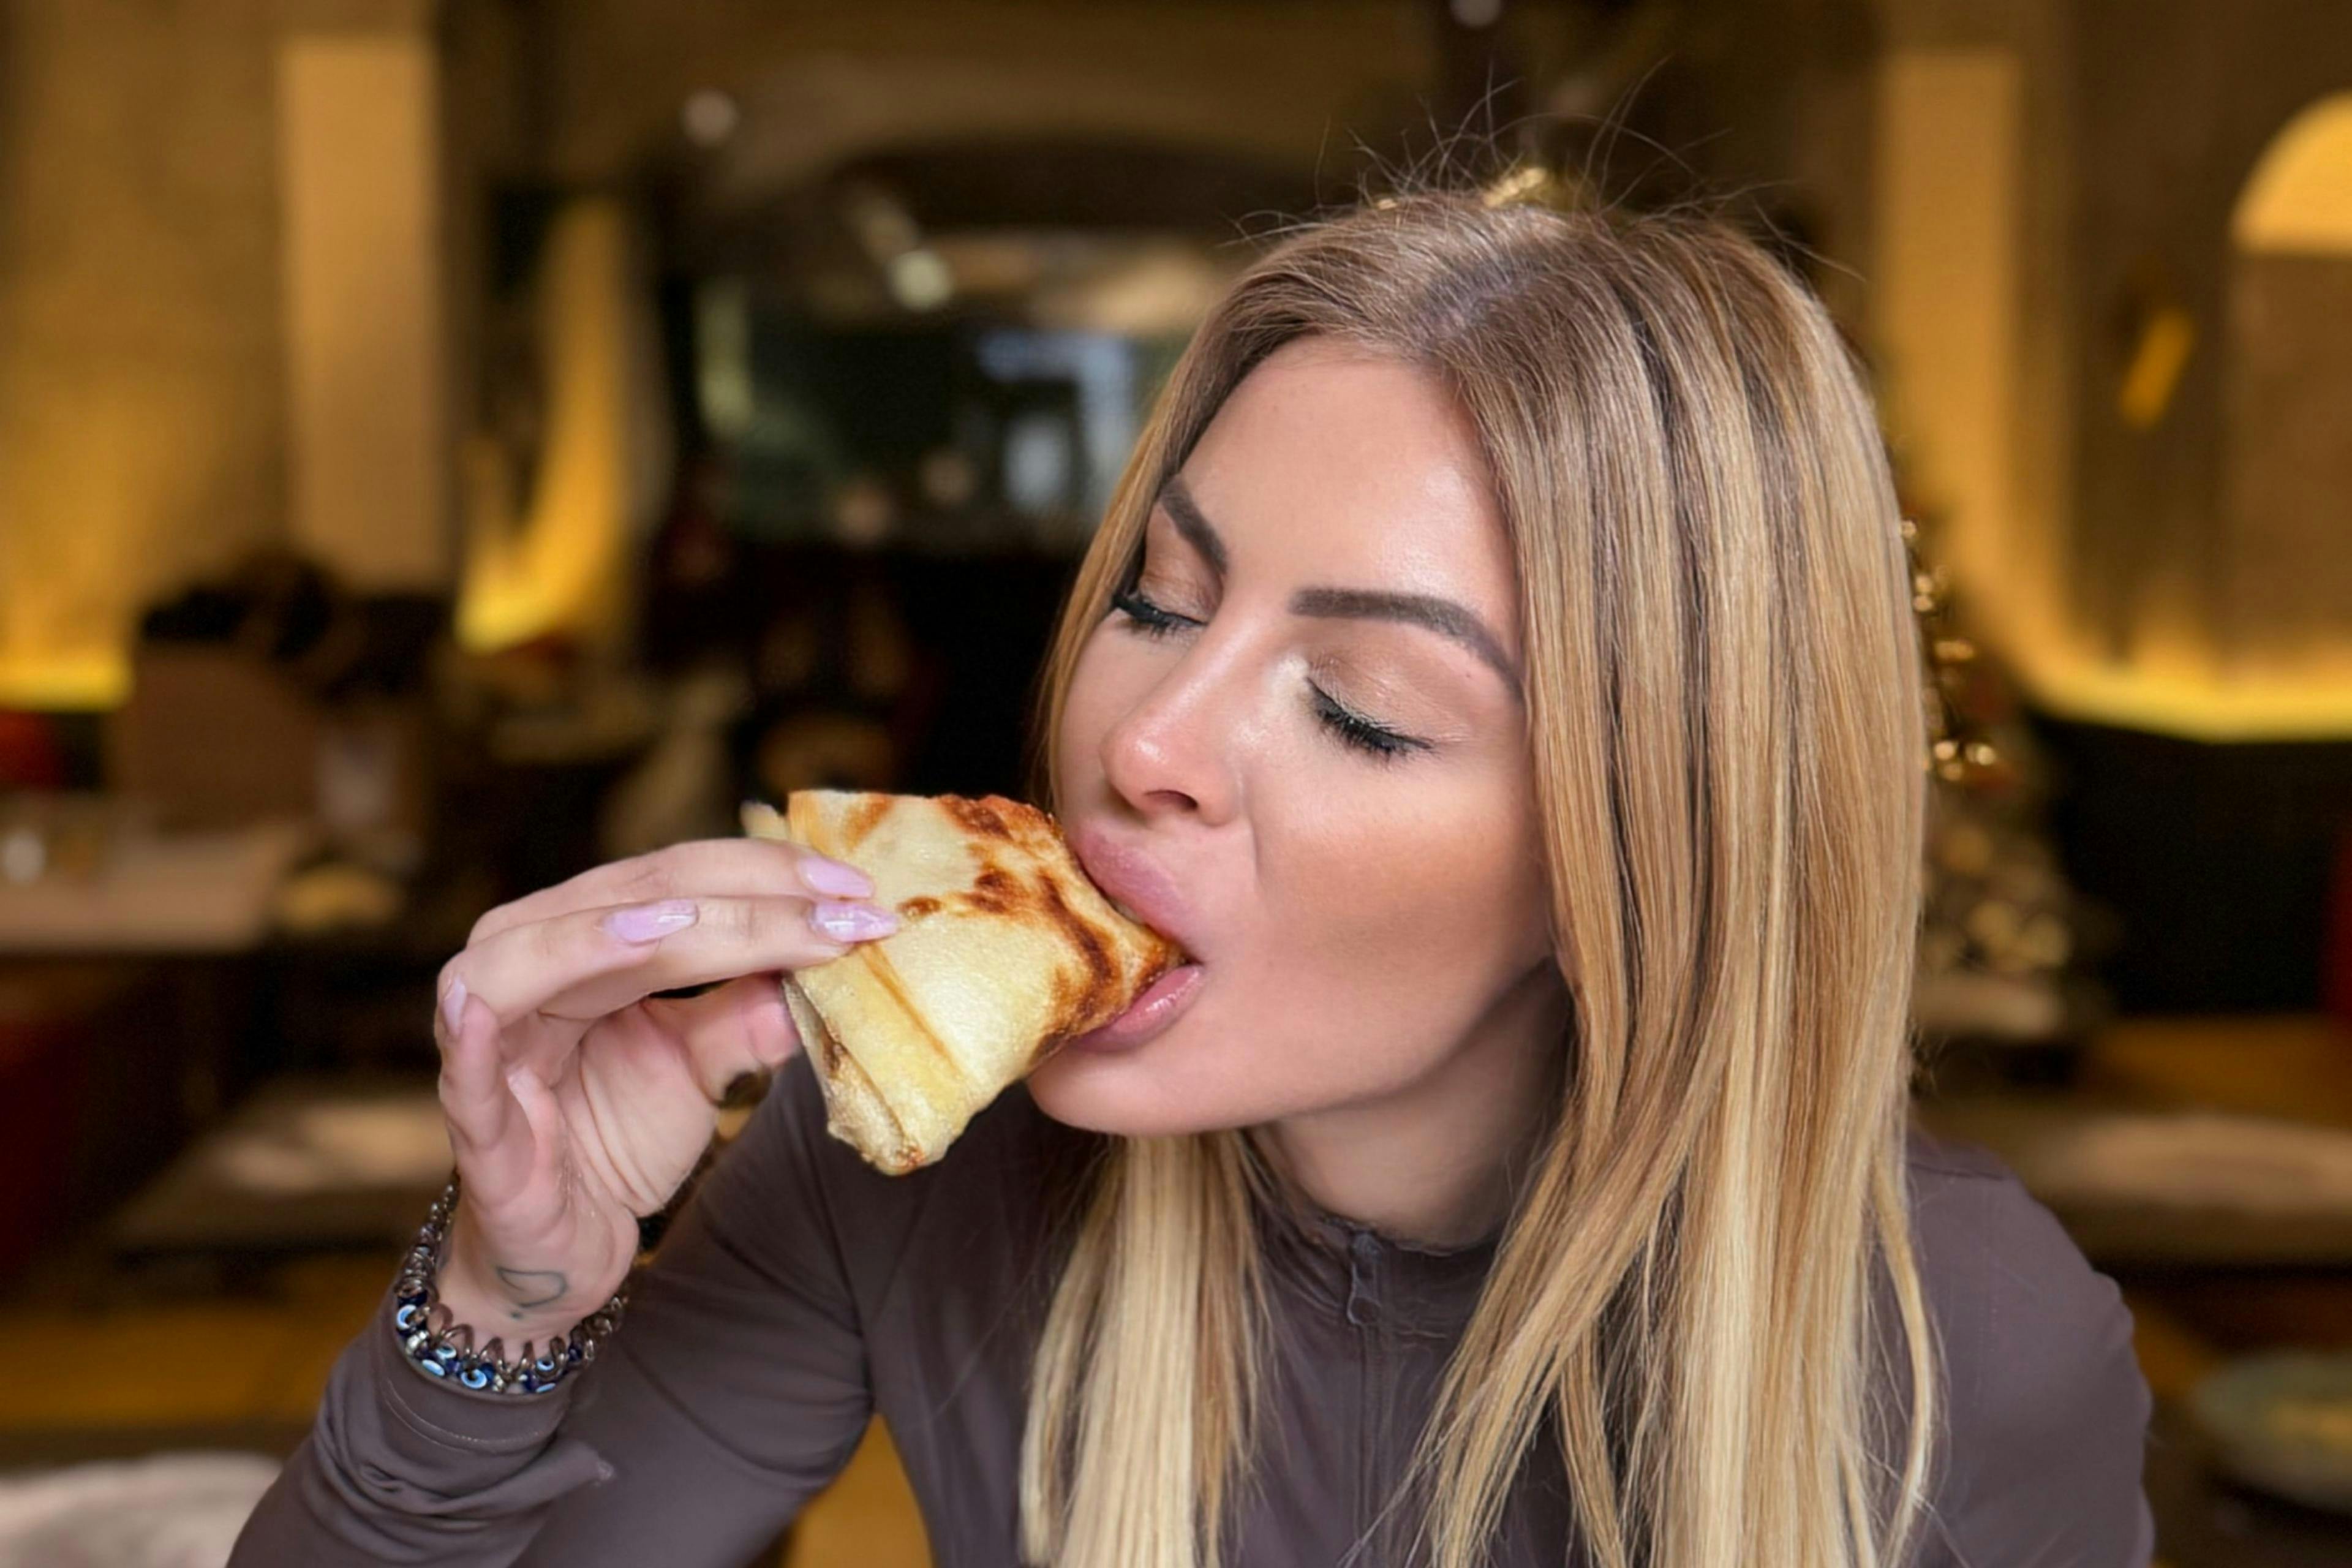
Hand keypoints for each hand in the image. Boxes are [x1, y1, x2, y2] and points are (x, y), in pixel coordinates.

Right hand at [427, 834, 897, 1346]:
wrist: (563, 1245)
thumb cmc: (614, 1136)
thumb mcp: (700, 1068)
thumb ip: (748, 1014)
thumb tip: (829, 958)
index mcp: (587, 939)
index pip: (679, 880)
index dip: (767, 876)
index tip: (860, 891)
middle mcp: (529, 963)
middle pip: (628, 901)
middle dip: (739, 901)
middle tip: (839, 906)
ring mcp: (491, 1035)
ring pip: (532, 956)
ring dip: (600, 936)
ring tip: (677, 924)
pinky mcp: (472, 1112)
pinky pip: (464, 1061)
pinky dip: (474, 1025)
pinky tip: (485, 1004)